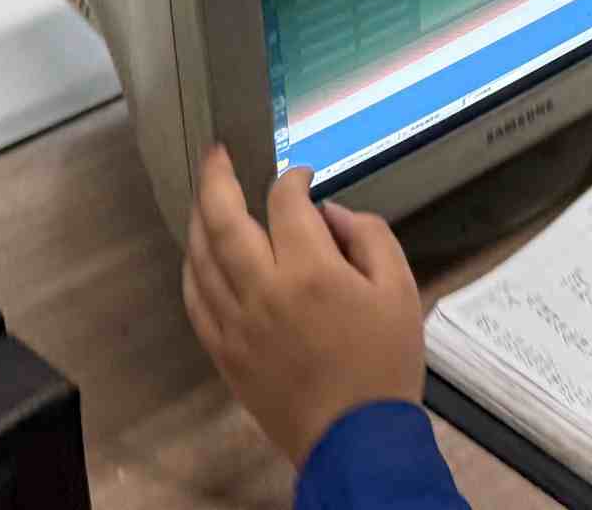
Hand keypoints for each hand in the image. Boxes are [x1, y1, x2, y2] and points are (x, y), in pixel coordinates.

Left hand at [182, 145, 424, 469]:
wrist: (356, 439)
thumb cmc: (384, 364)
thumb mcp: (399, 288)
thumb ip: (368, 236)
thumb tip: (330, 214)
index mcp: (310, 270)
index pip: (285, 202)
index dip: (293, 177)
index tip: (303, 175)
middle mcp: (263, 290)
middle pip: (224, 219)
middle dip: (217, 178)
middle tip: (217, 153)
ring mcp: (236, 323)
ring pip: (200, 258)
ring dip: (199, 218)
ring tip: (205, 195)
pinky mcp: (224, 352)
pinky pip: (195, 301)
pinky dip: (192, 270)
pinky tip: (197, 255)